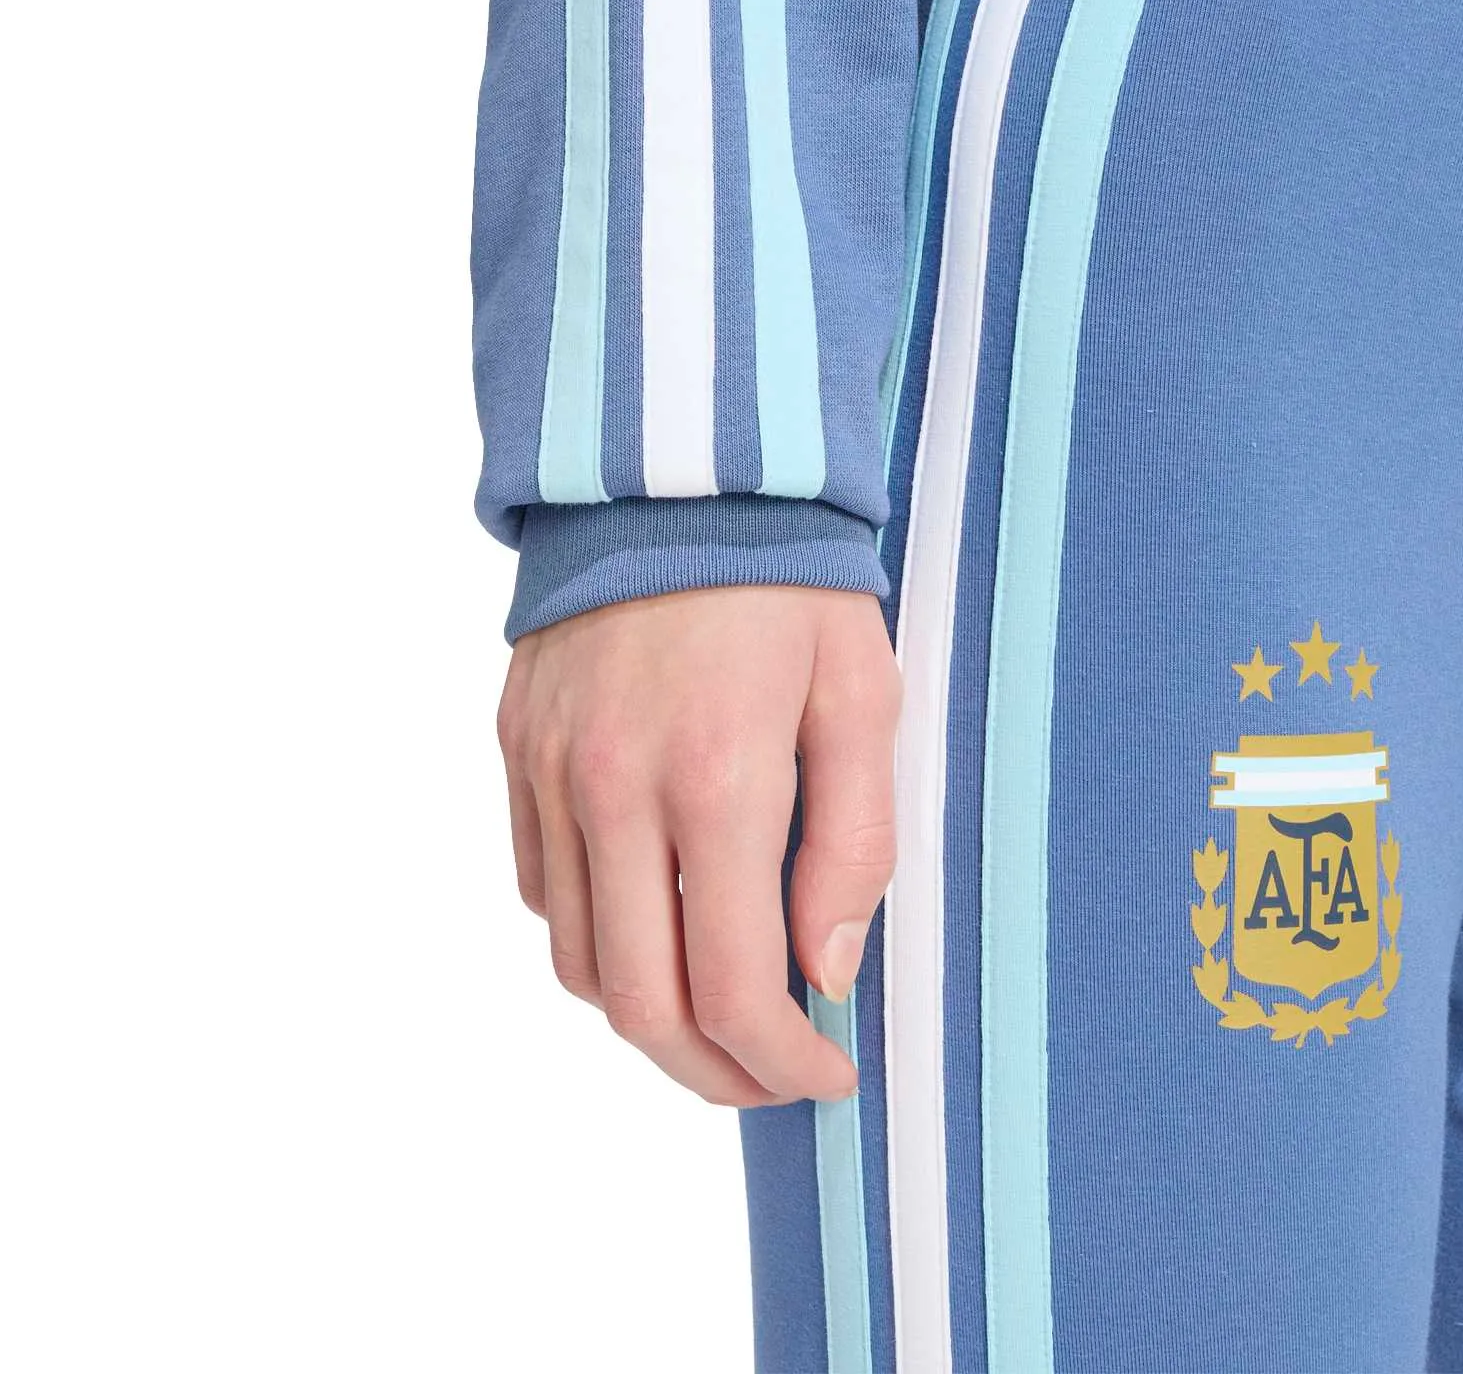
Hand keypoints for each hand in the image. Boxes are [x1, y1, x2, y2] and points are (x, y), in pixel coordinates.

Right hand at [497, 585, 898, 1106]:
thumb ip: (854, 842)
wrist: (680, 467)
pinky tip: (658, 924)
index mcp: (717, 778)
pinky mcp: (517, 750)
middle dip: (713, 1072)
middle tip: (775, 1076)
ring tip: (723, 1014)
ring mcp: (552, 773)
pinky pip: (543, 891)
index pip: (731, 988)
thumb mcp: (864, 694)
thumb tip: (826, 973)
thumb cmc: (793, 577)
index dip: (783, 1062)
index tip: (829, 1074)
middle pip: (641, 1007)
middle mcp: (614, 790)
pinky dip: (598, 939)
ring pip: (580, 963)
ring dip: (651, 1017)